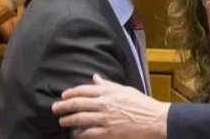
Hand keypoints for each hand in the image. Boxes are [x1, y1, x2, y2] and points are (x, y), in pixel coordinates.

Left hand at [52, 74, 169, 138]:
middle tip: (54, 109)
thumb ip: (108, 85)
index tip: (63, 96)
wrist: (155, 120)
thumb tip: (95, 78)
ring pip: (79, 119)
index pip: (83, 90)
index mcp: (109, 92)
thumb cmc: (142, 104)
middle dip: (63, 106)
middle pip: (77, 104)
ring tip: (63, 121)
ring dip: (68, 120)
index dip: (70, 93)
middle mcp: (104, 104)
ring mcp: (105, 119)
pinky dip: (80, 134)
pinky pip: (89, 133)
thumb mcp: (125, 90)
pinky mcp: (108, 133)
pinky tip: (76, 134)